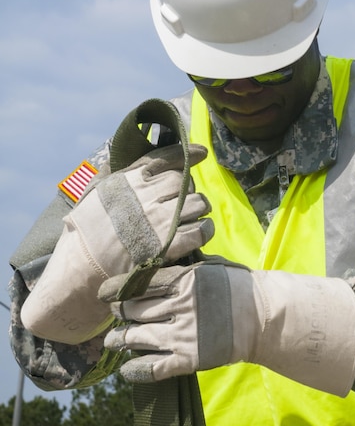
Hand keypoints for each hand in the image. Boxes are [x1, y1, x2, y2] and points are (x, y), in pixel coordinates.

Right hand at [68, 143, 212, 273]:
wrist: (79, 272)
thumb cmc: (82, 237)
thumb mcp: (89, 198)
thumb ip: (103, 177)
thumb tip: (111, 161)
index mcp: (127, 181)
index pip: (163, 158)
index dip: (186, 154)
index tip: (201, 153)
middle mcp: (143, 196)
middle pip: (182, 181)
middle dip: (188, 189)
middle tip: (187, 201)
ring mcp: (157, 221)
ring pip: (196, 203)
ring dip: (200, 209)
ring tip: (196, 216)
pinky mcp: (167, 246)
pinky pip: (199, 230)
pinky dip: (205, 230)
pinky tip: (202, 232)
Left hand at [101, 261, 354, 396]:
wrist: (265, 315)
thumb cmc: (240, 285)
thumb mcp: (210, 266)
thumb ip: (183, 266)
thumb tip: (157, 263)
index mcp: (184, 279)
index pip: (140, 283)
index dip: (117, 289)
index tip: (105, 293)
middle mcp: (180, 305)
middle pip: (135, 309)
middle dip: (119, 313)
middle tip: (113, 315)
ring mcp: (184, 333)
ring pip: (139, 337)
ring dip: (121, 340)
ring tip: (112, 342)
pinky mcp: (190, 358)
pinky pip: (156, 367)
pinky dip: (137, 369)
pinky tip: (126, 370)